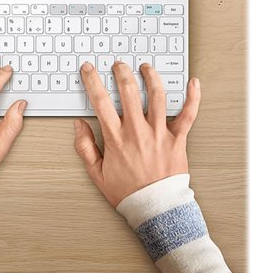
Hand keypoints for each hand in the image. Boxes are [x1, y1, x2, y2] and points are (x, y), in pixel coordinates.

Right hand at [74, 61, 200, 206]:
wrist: (155, 208)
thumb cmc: (127, 192)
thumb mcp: (96, 173)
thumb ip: (84, 147)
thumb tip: (79, 125)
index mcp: (116, 138)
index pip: (100, 102)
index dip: (92, 81)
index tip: (89, 70)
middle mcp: (137, 131)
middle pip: (129, 91)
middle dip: (122, 73)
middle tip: (119, 65)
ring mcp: (159, 133)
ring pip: (157, 96)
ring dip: (150, 77)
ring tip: (145, 67)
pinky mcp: (177, 139)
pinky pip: (188, 114)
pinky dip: (192, 97)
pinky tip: (193, 83)